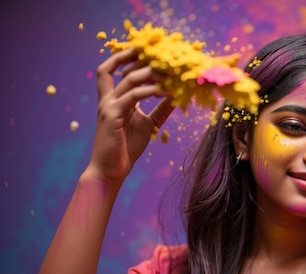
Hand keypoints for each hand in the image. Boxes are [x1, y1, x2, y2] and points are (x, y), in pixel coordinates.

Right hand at [87, 48, 173, 183]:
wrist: (111, 170)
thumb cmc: (126, 148)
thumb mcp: (148, 124)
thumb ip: (160, 109)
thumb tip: (177, 96)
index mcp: (113, 98)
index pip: (114, 68)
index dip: (128, 56)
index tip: (151, 52)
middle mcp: (108, 98)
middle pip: (121, 66)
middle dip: (142, 58)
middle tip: (166, 57)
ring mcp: (108, 105)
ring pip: (130, 78)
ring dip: (153, 74)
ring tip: (173, 74)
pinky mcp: (112, 116)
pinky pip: (133, 96)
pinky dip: (152, 91)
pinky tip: (168, 92)